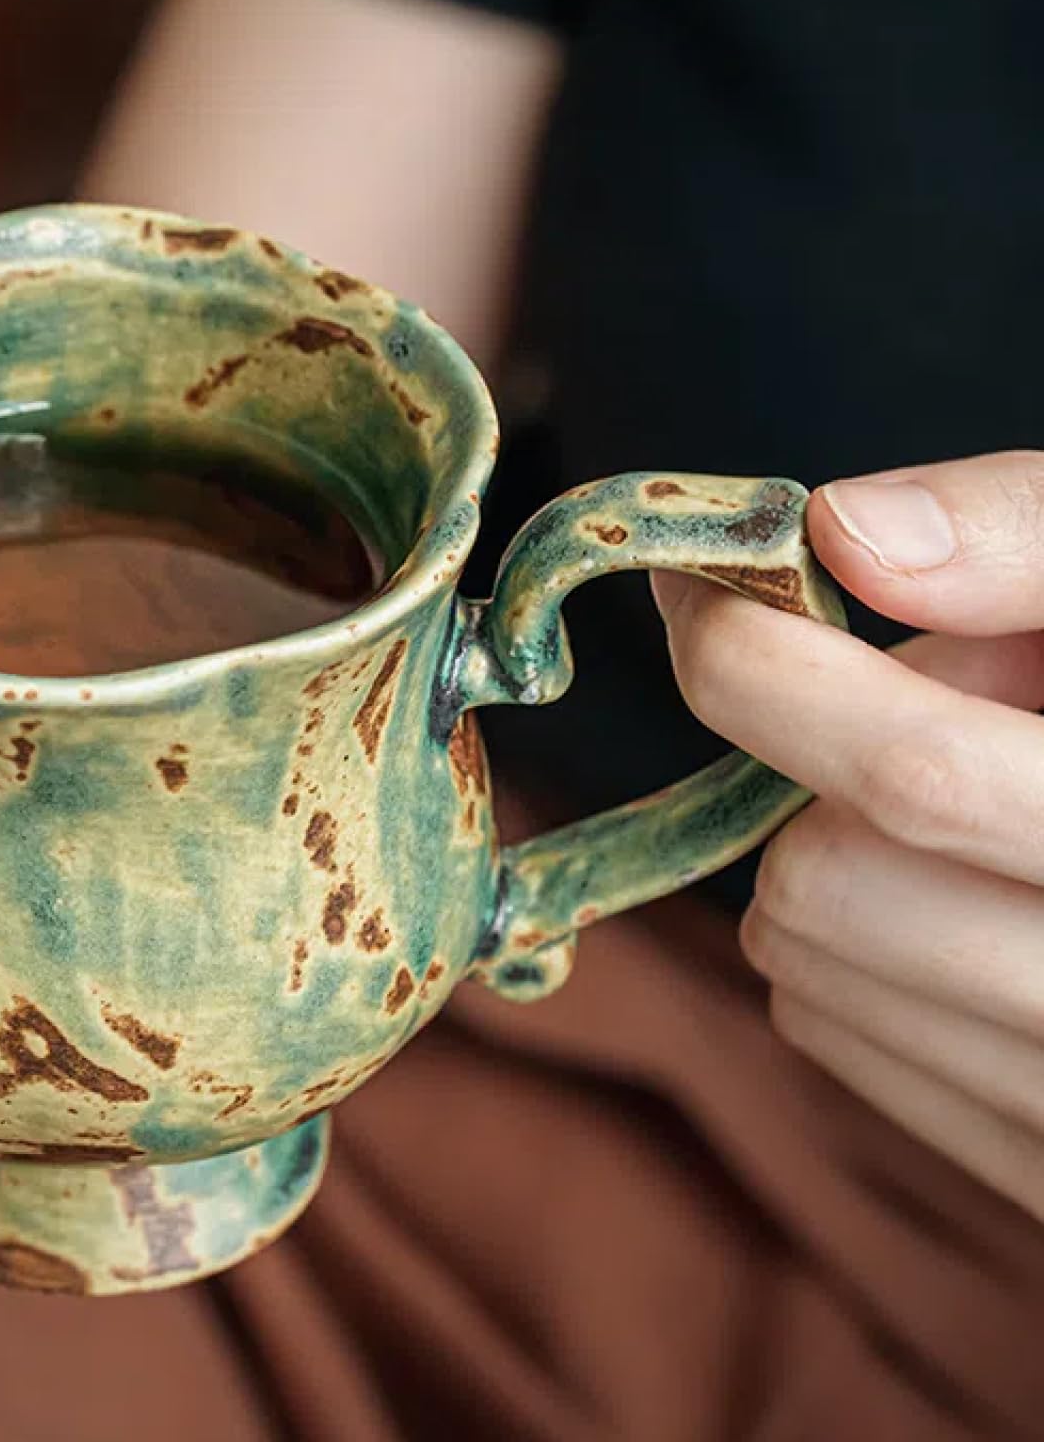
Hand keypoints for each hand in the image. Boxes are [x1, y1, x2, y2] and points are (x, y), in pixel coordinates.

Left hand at [654, 451, 1043, 1221]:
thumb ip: (1027, 539)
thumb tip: (843, 532)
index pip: (917, 775)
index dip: (763, 668)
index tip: (698, 589)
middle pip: (828, 883)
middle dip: (811, 769)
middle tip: (906, 708)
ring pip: (804, 965)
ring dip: (824, 853)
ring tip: (963, 808)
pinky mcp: (1040, 1174)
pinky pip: (837, 1038)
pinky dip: (843, 943)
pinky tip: (952, 896)